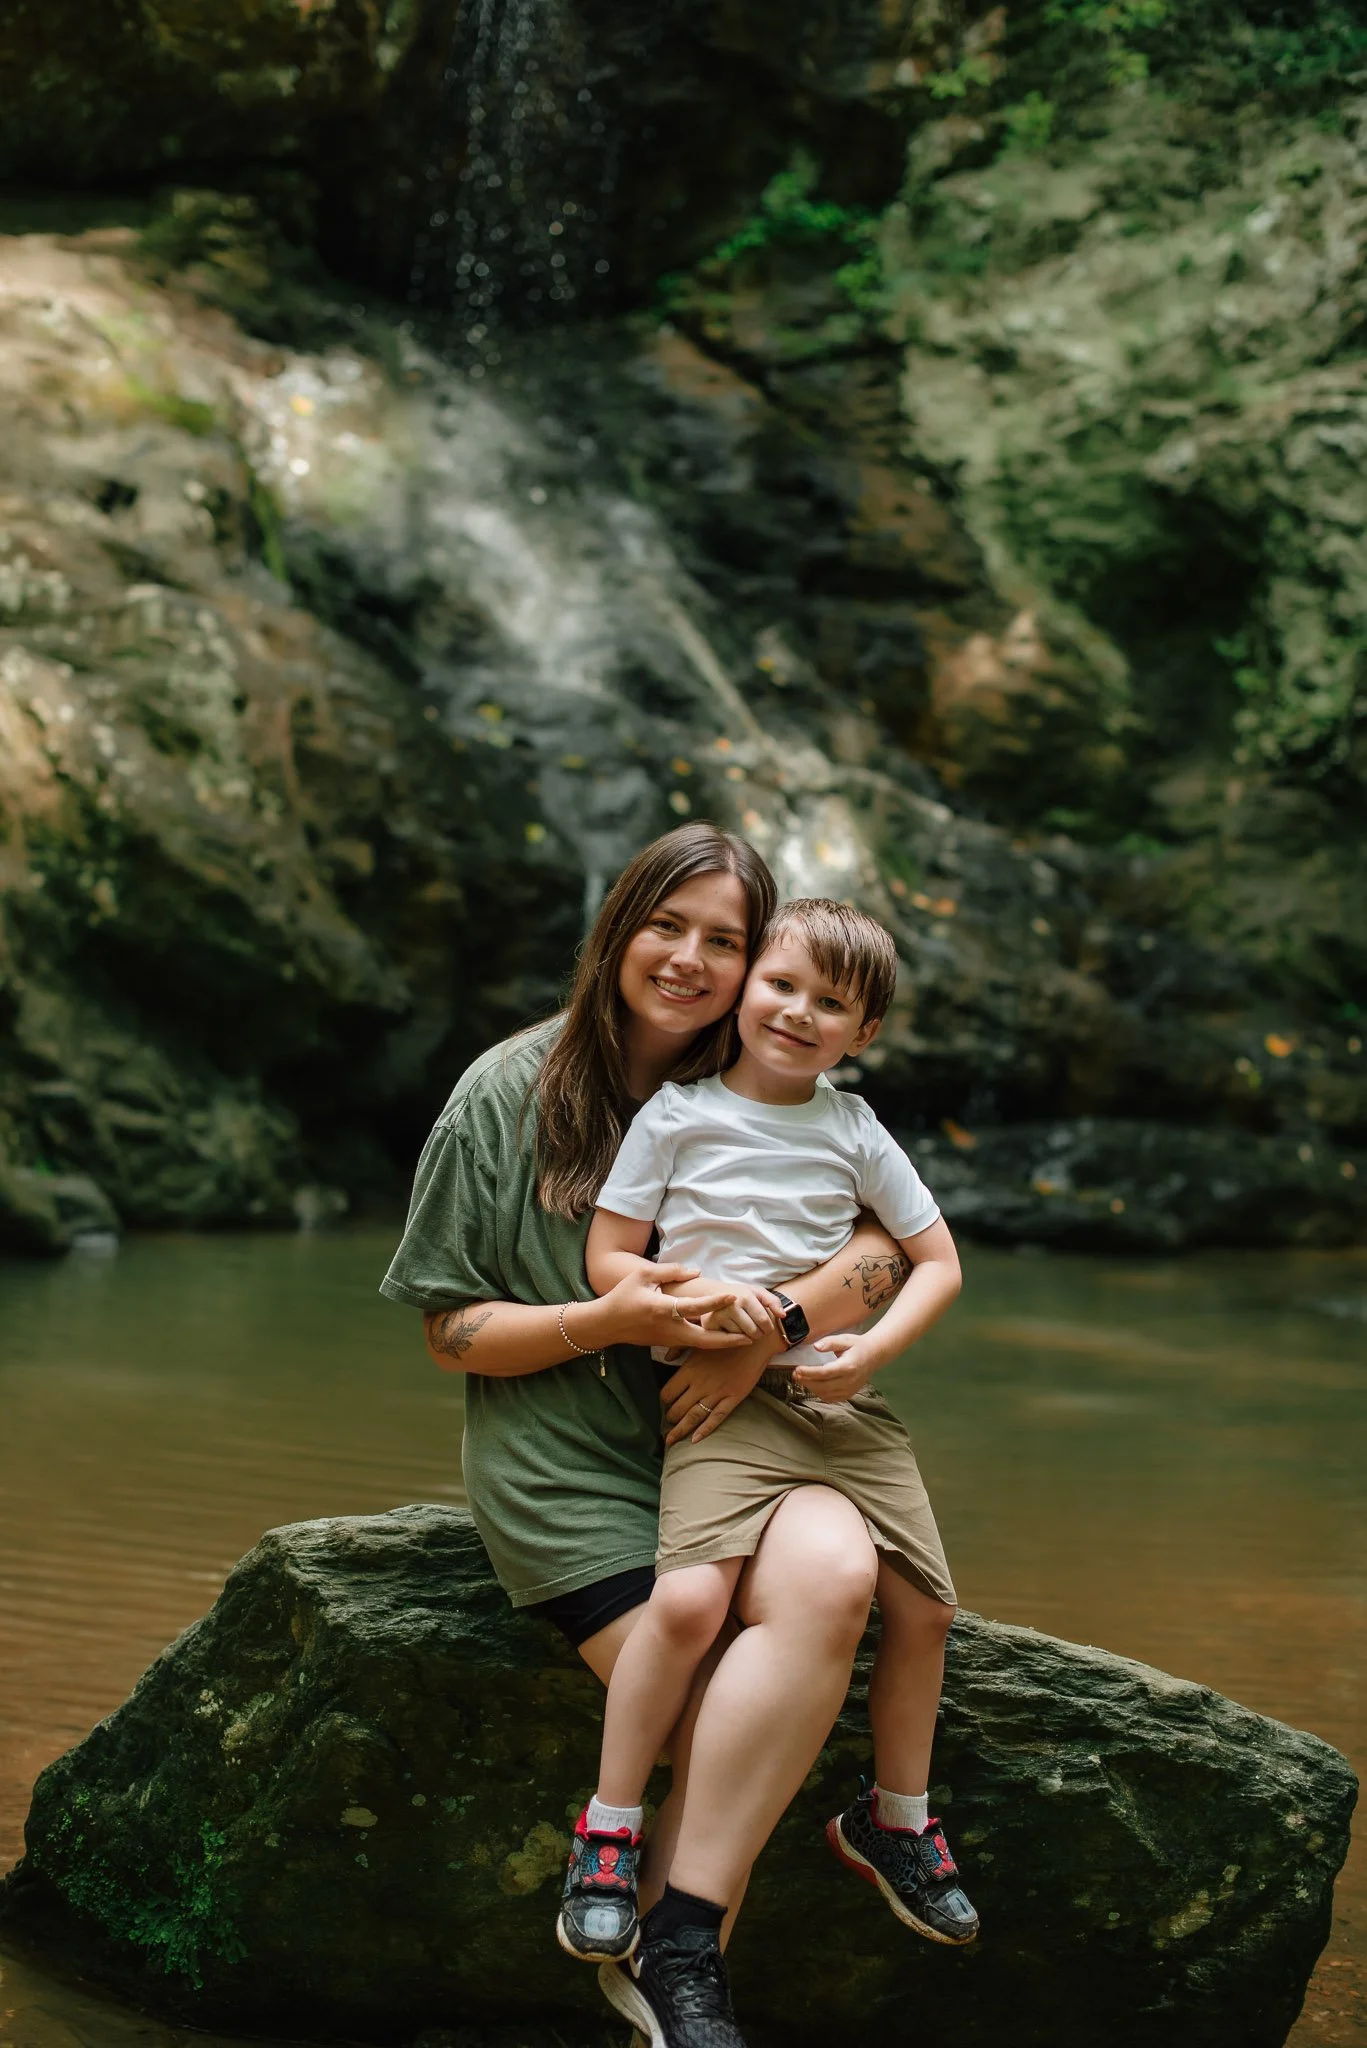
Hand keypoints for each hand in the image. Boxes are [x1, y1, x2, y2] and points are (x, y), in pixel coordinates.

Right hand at [594, 1262, 749, 1353]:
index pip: (694, 1306)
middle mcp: (669, 1328)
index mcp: (662, 1309)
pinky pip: (693, 1344)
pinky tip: (724, 1337)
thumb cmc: (623, 1296)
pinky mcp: (668, 1344)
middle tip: (752, 1336)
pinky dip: (710, 1342)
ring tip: (746, 1337)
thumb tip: (696, 1271)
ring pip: (702, 1345)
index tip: (734, 1297)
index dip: (715, 1302)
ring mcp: (669, 1339)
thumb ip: (670, 1271)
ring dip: (723, 1343)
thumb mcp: (643, 1275)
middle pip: (705, 1340)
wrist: (606, 1324)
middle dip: (730, 1340)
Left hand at [660, 1327, 779, 1444]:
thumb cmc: (726, 1337)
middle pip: (678, 1408)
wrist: (756, 1340)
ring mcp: (717, 1392)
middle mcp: (701, 1383)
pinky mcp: (734, 1398)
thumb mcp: (700, 1339)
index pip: (668, 1392)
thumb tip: (666, 1358)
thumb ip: (680, 1348)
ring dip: (681, 1429)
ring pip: (694, 1416)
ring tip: (671, 1439)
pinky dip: (705, 1430)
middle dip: (670, 1418)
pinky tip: (695, 1440)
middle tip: (666, 1424)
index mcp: (690, 1369)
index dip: (663, 1400)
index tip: (663, 1404)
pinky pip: (716, 1418)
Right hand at [700, 1284, 783, 1340]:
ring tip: (745, 1326)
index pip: (764, 1321)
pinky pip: (730, 1339)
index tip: (767, 1328)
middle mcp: (732, 1305)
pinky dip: (735, 1337)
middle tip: (757, 1329)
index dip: (769, 1328)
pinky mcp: (712, 1323)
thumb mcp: (758, 1292)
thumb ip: (773, 1302)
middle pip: (754, 1332)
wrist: (715, 1293)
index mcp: (746, 1296)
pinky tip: (735, 1329)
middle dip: (759, 1334)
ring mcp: (720, 1314)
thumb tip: (783, 1316)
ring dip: (747, 1336)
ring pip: (742, 1337)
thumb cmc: (742, 1294)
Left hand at [791, 1331, 877, 1402]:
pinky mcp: (849, 1394)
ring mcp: (850, 1390)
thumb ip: (829, 1342)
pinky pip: (831, 1398)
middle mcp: (849, 1381)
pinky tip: (813, 1385)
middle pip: (823, 1386)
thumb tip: (816, 1347)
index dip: (809, 1373)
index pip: (825, 1373)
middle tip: (795, 1374)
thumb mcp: (844, 1339)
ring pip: (825, 1394)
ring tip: (802, 1378)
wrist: (874, 1356)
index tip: (797, 1369)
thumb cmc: (857, 1346)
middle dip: (806, 1381)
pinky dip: (819, 1393)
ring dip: (811, 1387)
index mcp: (848, 1366)